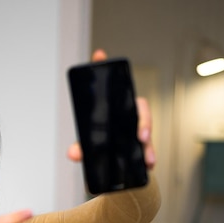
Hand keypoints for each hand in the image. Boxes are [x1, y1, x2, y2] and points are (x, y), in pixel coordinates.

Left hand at [67, 49, 155, 169]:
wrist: (114, 167)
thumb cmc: (102, 147)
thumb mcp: (90, 147)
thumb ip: (81, 149)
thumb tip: (73, 154)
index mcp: (114, 108)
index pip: (110, 84)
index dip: (102, 66)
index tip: (98, 55)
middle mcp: (127, 113)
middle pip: (138, 108)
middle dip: (143, 120)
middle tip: (140, 135)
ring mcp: (137, 127)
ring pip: (146, 128)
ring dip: (148, 141)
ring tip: (147, 157)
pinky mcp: (144, 143)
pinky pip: (149, 146)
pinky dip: (149, 155)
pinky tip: (149, 163)